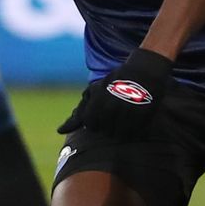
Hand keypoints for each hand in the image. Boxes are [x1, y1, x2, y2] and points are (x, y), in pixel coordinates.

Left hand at [58, 47, 174, 138]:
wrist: (144, 70)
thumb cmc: (116, 83)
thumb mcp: (95, 92)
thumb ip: (78, 113)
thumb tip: (60, 131)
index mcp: (97, 100)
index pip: (90, 125)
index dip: (96, 121)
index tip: (103, 113)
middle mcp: (111, 106)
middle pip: (104, 132)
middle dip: (109, 125)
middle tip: (117, 111)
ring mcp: (127, 111)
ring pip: (119, 135)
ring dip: (121, 128)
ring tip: (125, 115)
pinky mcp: (142, 115)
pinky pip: (133, 134)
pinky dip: (133, 130)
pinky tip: (134, 119)